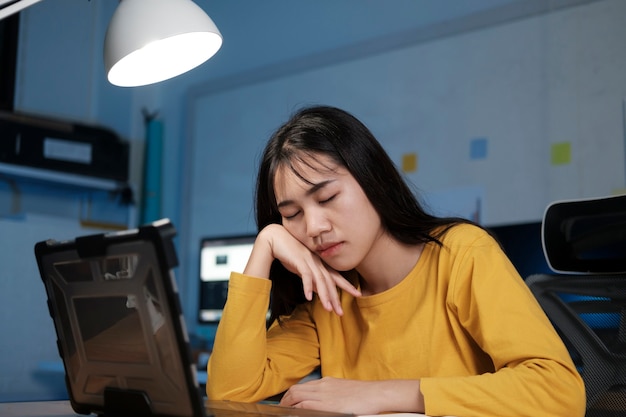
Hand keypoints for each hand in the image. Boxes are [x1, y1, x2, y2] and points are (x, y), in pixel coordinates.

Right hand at [245, 224, 360, 314]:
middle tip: (341, 312)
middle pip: (330, 282)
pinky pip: (306, 275)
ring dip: (325, 296)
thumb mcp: (301, 268)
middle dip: (336, 298)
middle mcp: (317, 262)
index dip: (346, 285)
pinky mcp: (299, 261)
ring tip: (328, 309)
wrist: (274, 238)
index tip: (357, 294)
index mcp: (319, 263)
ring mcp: (309, 261)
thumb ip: (309, 279)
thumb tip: (315, 292)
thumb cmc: (288, 253)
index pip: (335, 276)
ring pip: (320, 281)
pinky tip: (308, 298)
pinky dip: (307, 286)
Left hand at [280, 377, 423, 414]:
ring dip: (288, 404)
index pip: (301, 387)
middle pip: (295, 390)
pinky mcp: (328, 403)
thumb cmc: (364, 395)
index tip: (286, 402)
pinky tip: (295, 413)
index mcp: (326, 383)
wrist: (377, 394)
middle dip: (285, 400)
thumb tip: (320, 402)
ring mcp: (325, 394)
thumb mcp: (343, 391)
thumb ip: (329, 395)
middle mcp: (323, 386)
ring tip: (285, 412)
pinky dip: (297, 409)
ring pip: (297, 396)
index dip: (290, 395)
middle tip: (282, 409)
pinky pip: (306, 405)